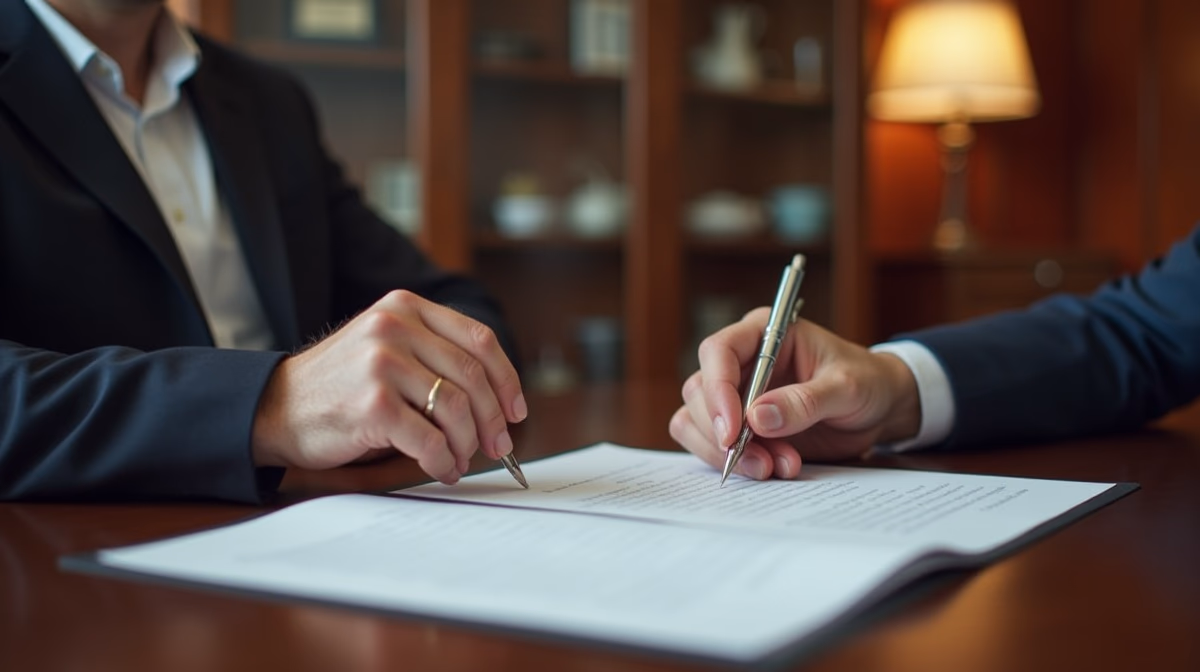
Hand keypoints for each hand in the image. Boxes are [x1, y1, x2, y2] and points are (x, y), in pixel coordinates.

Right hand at [251, 290, 526, 483]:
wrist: (276, 408)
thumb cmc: (340, 386)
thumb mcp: (387, 349)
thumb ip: (434, 357)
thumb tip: (498, 403)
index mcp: (406, 307)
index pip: (479, 340)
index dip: (507, 379)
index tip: (516, 411)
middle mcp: (394, 326)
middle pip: (472, 377)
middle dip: (492, 421)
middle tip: (499, 448)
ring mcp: (382, 363)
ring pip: (455, 409)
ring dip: (467, 444)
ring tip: (461, 461)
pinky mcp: (372, 404)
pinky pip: (429, 440)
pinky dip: (443, 462)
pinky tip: (442, 469)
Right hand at [669, 309, 920, 479]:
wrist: (881, 408)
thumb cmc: (867, 382)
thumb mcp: (847, 387)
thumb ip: (805, 401)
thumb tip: (757, 417)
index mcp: (764, 334)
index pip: (718, 352)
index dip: (717, 390)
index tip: (733, 429)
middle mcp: (742, 362)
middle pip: (699, 391)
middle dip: (723, 432)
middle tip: (760, 461)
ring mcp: (737, 396)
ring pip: (697, 422)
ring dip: (727, 453)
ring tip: (774, 468)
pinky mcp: (740, 428)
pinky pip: (713, 446)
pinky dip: (735, 462)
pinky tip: (771, 469)